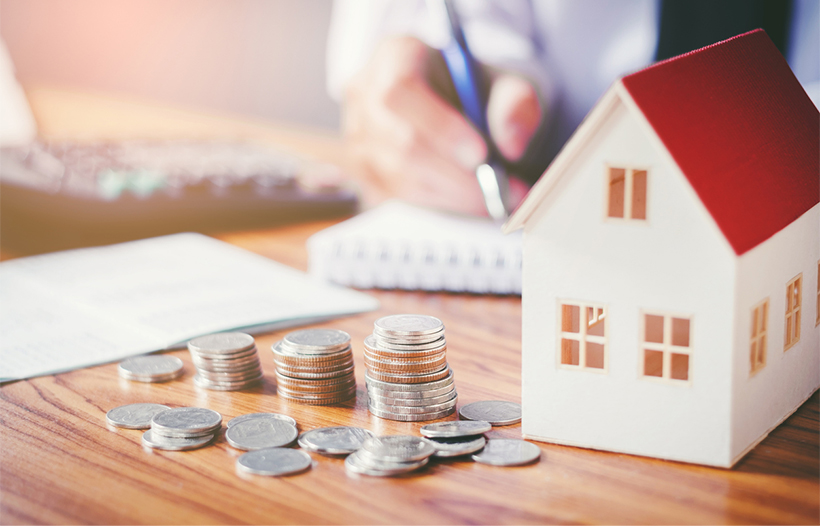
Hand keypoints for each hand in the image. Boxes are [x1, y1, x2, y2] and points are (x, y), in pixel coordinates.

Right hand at [342, 36, 540, 214]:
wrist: (462, 109)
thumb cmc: (479, 91)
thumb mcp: (508, 85)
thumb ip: (515, 106)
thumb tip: (511, 145)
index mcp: (396, 56)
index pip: (401, 91)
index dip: (438, 126)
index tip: (481, 154)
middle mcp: (365, 95)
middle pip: (399, 141)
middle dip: (454, 174)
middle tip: (499, 190)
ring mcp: (357, 137)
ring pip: (398, 175)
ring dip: (451, 194)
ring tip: (494, 198)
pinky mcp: (363, 172)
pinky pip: (398, 196)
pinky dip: (439, 203)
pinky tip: (468, 199)